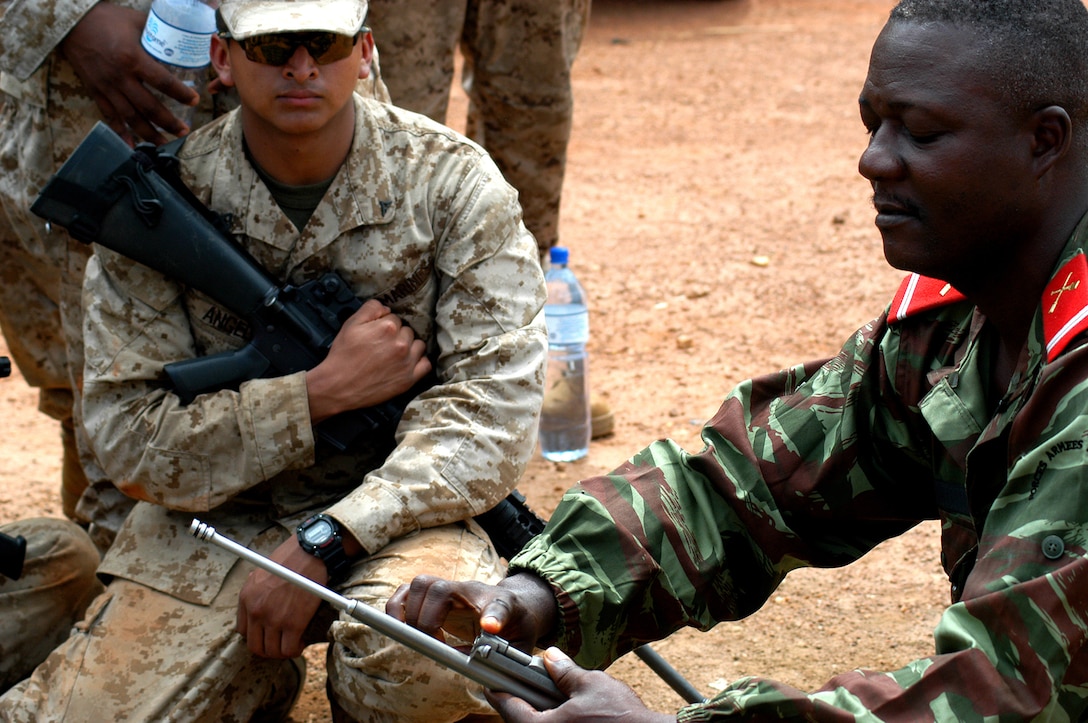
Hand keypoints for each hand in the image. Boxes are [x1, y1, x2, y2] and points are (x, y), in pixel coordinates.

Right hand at [58, 2, 199, 144]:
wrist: (72, 23)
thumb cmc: (107, 19)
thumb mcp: (136, 22)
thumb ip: (157, 35)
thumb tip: (181, 42)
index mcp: (133, 58)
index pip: (163, 82)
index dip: (181, 94)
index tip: (194, 100)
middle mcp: (120, 77)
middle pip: (149, 107)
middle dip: (168, 122)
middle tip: (184, 131)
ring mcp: (107, 87)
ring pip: (131, 117)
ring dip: (149, 133)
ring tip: (165, 143)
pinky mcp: (95, 92)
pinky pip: (109, 117)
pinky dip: (120, 132)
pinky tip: (131, 145)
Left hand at [236, 537, 324, 657]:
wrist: (309, 553)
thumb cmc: (289, 559)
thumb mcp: (262, 572)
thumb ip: (256, 592)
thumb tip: (261, 604)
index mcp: (246, 598)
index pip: (243, 631)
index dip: (256, 636)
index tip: (267, 634)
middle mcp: (256, 611)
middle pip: (255, 645)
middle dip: (268, 649)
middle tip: (280, 645)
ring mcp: (274, 619)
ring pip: (272, 651)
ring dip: (282, 651)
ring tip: (292, 644)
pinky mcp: (294, 623)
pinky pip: (290, 649)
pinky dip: (295, 650)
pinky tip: (301, 642)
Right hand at [305, 300, 430, 422]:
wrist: (338, 386)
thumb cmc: (343, 355)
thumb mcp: (350, 324)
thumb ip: (370, 309)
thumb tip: (387, 309)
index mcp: (388, 327)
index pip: (395, 318)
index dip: (385, 325)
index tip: (377, 334)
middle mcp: (401, 344)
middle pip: (408, 331)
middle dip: (398, 335)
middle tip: (383, 345)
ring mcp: (406, 362)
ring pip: (419, 345)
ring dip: (410, 347)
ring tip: (395, 354)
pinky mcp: (408, 379)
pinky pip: (425, 365)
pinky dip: (419, 362)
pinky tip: (408, 362)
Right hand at [386, 572, 556, 652]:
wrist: (514, 604)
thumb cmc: (516, 624)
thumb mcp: (521, 642)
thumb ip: (506, 656)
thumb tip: (486, 672)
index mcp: (501, 603)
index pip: (499, 605)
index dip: (494, 616)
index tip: (490, 628)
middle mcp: (471, 590)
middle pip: (440, 588)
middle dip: (427, 620)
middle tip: (434, 645)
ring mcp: (451, 590)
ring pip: (420, 584)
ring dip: (408, 611)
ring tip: (413, 637)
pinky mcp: (435, 596)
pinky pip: (408, 591)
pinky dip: (397, 607)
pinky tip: (400, 628)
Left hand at [487, 647, 674, 722]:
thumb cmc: (620, 715)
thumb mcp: (590, 684)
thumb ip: (564, 671)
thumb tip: (549, 656)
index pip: (510, 709)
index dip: (499, 692)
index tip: (491, 683)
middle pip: (522, 722)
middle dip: (521, 703)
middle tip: (518, 686)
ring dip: (540, 713)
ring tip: (546, 695)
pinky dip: (555, 719)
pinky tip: (565, 709)